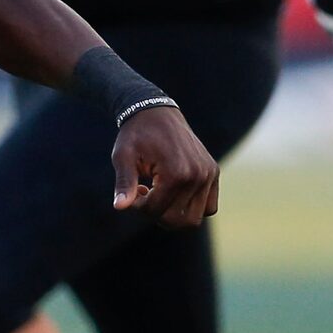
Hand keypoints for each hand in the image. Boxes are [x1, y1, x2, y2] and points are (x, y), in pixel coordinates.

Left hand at [112, 106, 219, 228]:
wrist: (156, 111)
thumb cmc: (135, 135)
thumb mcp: (123, 157)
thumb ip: (124, 183)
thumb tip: (119, 207)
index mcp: (176, 173)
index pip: (156, 212)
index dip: (138, 207)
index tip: (132, 191)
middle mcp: (198, 175)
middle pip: (177, 221)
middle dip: (156, 214)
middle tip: (145, 194)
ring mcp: (209, 174)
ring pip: (194, 218)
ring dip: (173, 213)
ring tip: (159, 192)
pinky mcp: (213, 172)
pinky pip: (209, 206)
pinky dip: (191, 207)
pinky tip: (174, 191)